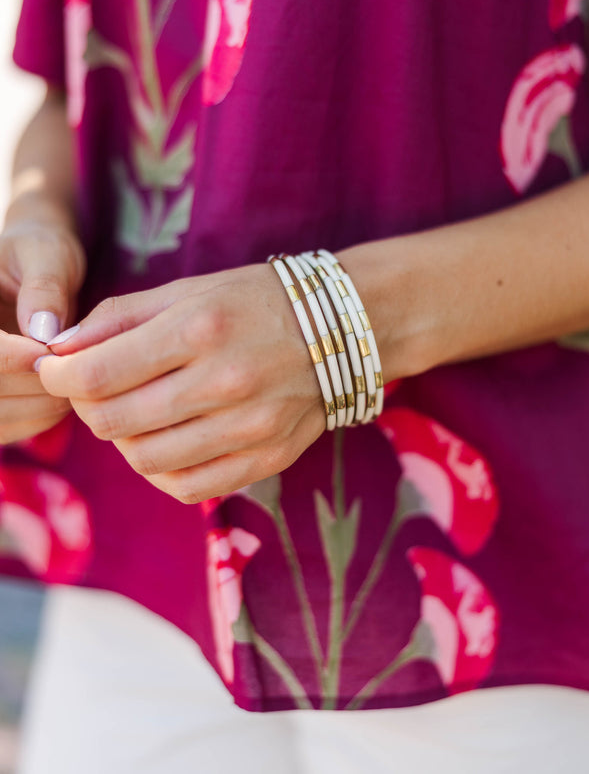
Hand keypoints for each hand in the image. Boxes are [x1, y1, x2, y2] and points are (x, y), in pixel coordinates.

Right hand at [0, 218, 84, 442]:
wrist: (34, 266)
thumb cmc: (40, 253)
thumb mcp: (45, 252)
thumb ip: (45, 285)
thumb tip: (45, 331)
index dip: (9, 359)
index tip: (51, 351)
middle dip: (29, 385)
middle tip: (73, 374)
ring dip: (34, 409)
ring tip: (72, 386)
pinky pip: (0, 428)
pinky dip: (32, 421)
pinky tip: (60, 401)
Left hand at [38, 265, 325, 502]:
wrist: (342, 329)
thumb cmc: (255, 301)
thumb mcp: (188, 290)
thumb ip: (119, 317)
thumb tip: (60, 351)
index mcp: (199, 329)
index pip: (99, 374)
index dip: (61, 378)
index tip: (55, 371)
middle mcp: (224, 382)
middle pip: (114, 421)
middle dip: (87, 406)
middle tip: (94, 389)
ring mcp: (249, 428)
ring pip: (145, 460)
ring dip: (123, 438)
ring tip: (134, 412)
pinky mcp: (266, 459)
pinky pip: (188, 488)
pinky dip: (160, 471)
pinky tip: (165, 443)